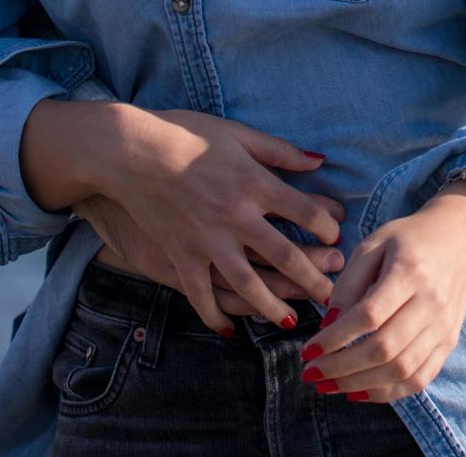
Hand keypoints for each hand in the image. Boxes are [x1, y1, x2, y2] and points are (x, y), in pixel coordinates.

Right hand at [21, 100, 348, 333]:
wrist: (130, 152)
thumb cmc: (185, 135)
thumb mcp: (237, 134)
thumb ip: (279, 150)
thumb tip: (319, 160)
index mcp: (253, 183)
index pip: (303, 211)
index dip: (325, 226)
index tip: (336, 237)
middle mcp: (235, 216)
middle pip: (284, 254)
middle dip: (311, 277)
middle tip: (330, 295)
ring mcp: (206, 240)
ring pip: (247, 283)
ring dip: (272, 305)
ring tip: (290, 320)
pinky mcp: (179, 256)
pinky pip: (200, 294)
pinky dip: (214, 315)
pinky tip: (229, 330)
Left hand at [300, 181, 465, 404]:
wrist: (461, 240)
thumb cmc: (409, 241)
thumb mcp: (374, 245)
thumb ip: (349, 283)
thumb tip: (328, 325)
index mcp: (410, 271)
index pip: (369, 315)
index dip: (335, 338)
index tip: (308, 350)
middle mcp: (431, 302)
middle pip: (384, 348)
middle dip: (341, 367)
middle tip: (310, 374)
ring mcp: (443, 326)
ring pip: (401, 370)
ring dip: (359, 384)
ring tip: (328, 385)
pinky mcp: (449, 342)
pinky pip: (418, 379)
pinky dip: (386, 392)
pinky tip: (358, 390)